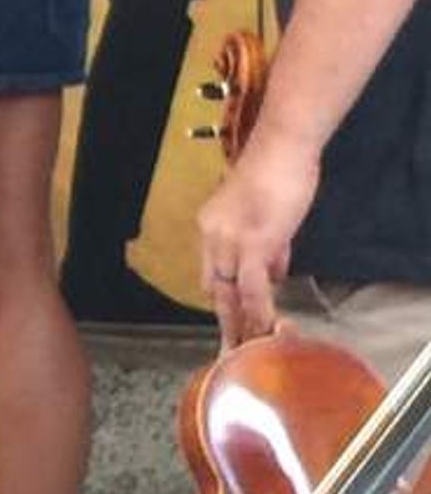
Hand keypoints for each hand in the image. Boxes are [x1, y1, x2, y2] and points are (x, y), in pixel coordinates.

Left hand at [196, 125, 320, 346]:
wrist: (282, 146)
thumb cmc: (280, 172)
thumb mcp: (270, 215)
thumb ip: (270, 247)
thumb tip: (274, 272)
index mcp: (211, 225)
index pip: (212, 271)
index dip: (227, 297)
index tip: (238, 321)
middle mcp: (211, 235)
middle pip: (214, 289)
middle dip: (227, 321)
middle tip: (235, 348)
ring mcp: (229, 240)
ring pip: (230, 295)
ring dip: (244, 324)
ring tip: (253, 348)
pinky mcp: (252, 243)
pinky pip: (252, 289)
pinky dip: (260, 313)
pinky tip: (268, 330)